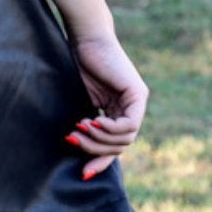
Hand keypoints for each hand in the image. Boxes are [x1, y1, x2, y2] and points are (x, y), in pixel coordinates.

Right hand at [65, 32, 148, 179]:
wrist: (85, 38)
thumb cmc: (79, 64)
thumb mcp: (82, 102)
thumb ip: (88, 124)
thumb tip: (78, 147)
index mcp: (119, 110)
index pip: (116, 145)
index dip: (101, 162)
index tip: (84, 173)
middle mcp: (132, 108)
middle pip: (121, 145)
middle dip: (95, 148)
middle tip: (74, 138)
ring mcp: (137, 101)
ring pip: (126, 138)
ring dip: (100, 138)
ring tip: (81, 126)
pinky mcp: (138, 94)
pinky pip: (129, 125)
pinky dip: (110, 129)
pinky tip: (94, 121)